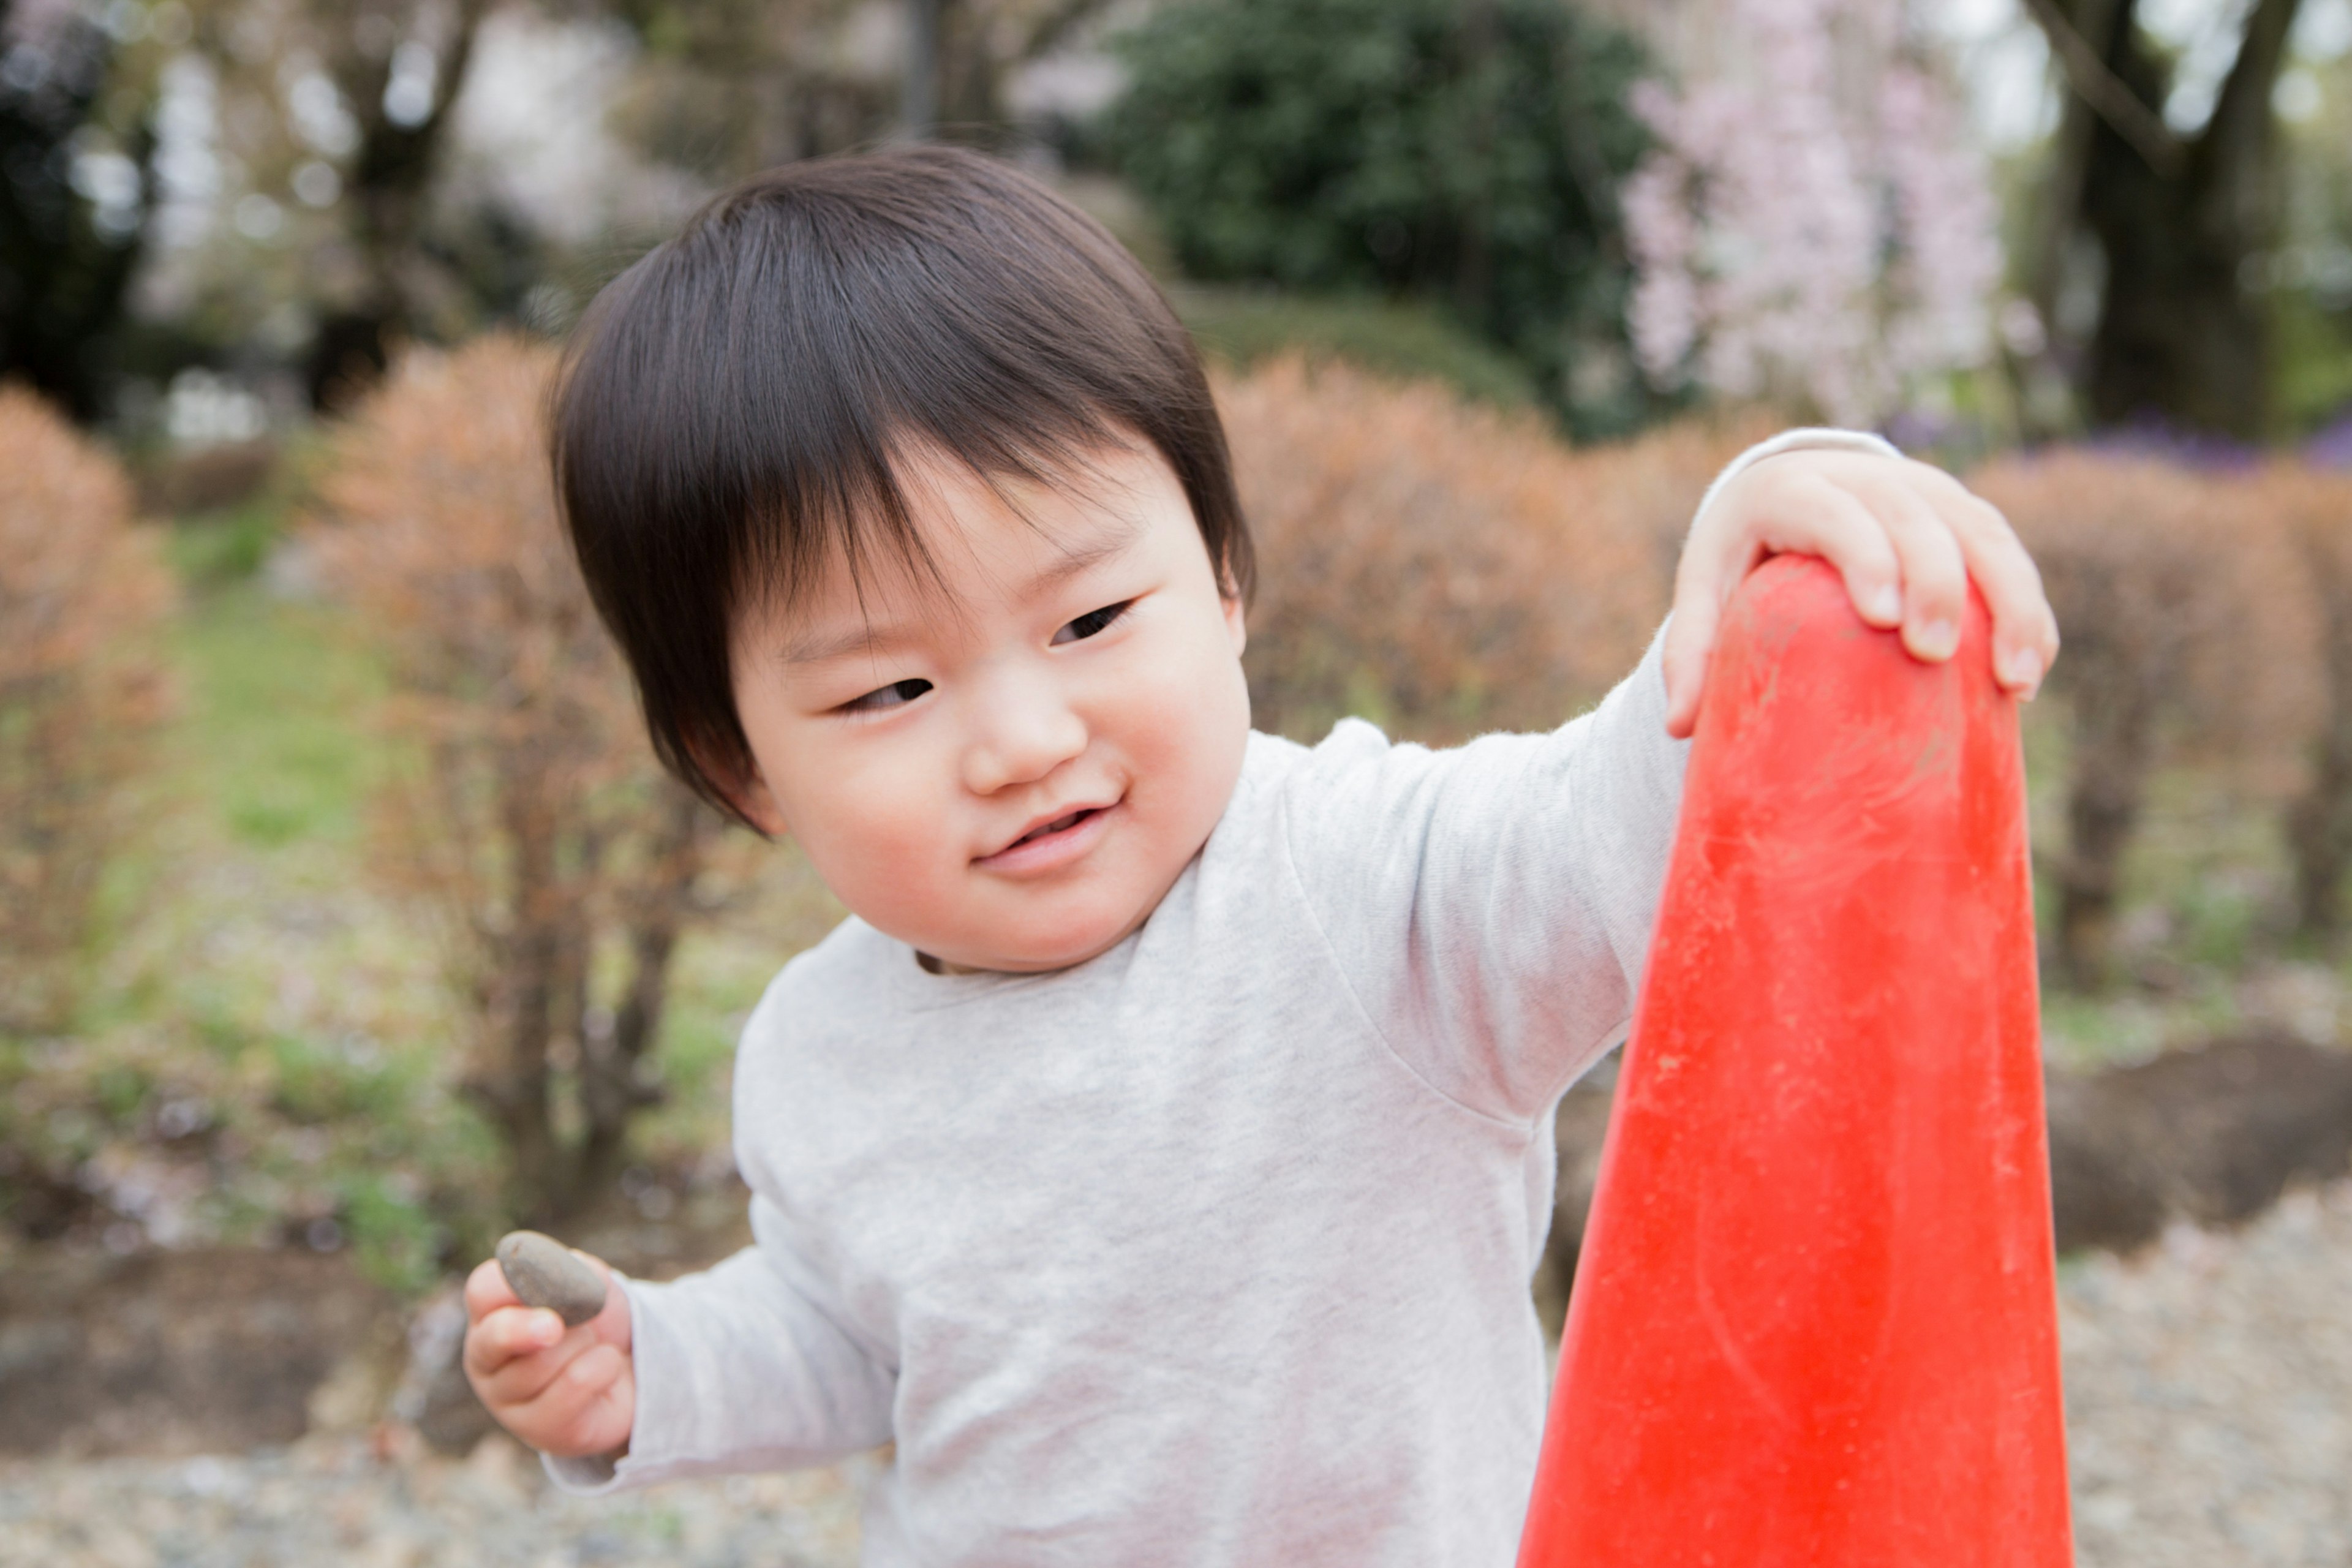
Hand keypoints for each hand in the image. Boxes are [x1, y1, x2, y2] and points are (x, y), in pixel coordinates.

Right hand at [463, 1245, 634, 1459]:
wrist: (631, 1370)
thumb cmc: (595, 1321)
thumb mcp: (590, 1284)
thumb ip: (574, 1271)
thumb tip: (561, 1268)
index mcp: (491, 1312)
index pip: (483, 1289)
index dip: (517, 1280)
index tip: (546, 1278)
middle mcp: (486, 1357)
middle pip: (495, 1337)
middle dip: (527, 1328)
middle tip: (554, 1327)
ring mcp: (505, 1398)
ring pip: (545, 1361)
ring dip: (586, 1344)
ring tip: (592, 1346)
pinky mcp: (536, 1429)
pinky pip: (575, 1385)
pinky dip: (604, 1367)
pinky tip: (605, 1371)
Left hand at [1661, 448, 2059, 737]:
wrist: (1789, 491)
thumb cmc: (1742, 553)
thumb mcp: (1707, 587)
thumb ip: (1691, 651)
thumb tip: (1678, 728)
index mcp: (1795, 491)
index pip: (1837, 516)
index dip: (1865, 557)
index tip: (1884, 620)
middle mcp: (1867, 479)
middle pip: (1916, 521)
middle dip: (1936, 585)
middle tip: (1933, 656)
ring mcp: (1925, 490)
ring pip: (1981, 534)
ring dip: (2009, 603)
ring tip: (2014, 681)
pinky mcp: (1963, 512)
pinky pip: (2007, 553)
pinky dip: (2026, 608)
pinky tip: (2032, 668)